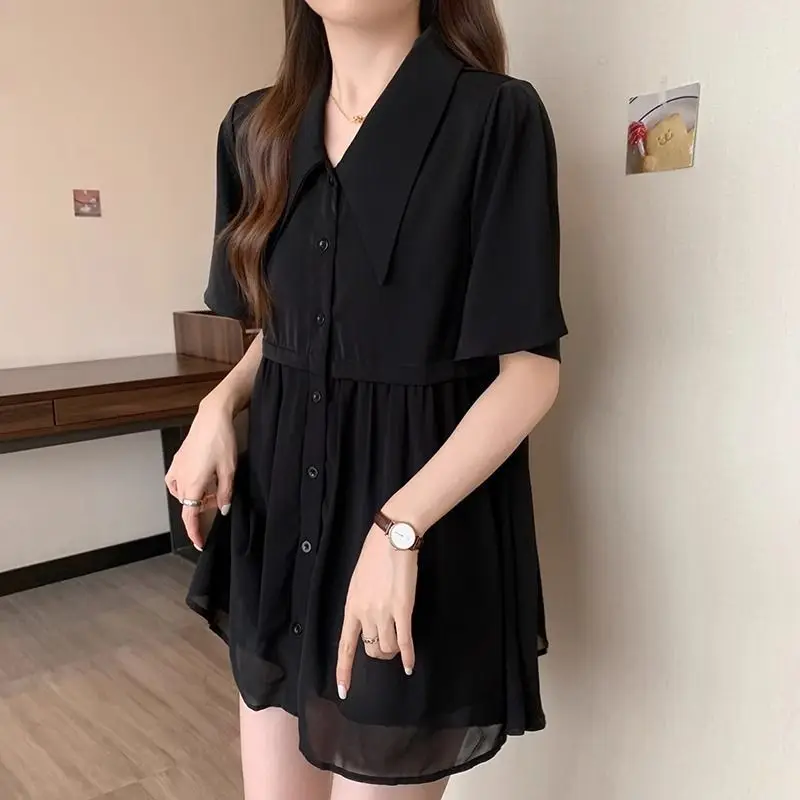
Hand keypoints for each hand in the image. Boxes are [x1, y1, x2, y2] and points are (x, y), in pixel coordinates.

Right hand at [164, 395, 236, 550]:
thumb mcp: (229, 471)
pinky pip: (177, 481)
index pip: (190, 517)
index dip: (195, 533)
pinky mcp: (177, 459)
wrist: (212, 417)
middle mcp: (180, 479)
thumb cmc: (221, 442)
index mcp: (192, 485)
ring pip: (183, 494)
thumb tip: (223, 510)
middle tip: (220, 501)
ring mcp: (176, 468)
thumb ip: (225, 494)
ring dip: (197, 496)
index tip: (200, 543)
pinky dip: (187, 486)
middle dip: (203, 509)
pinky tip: (199, 480)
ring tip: (214, 488)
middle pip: (188, 505)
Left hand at [336, 524, 417, 698]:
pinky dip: (408, 656)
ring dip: (393, 651)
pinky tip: (410, 666)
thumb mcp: (358, 582)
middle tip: (387, 646)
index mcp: (351, 607)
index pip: (345, 646)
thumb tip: (367, 621)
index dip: (345, 670)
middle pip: (371, 649)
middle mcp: (365, 614)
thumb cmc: (374, 556)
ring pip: (387, 647)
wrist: (392, 539)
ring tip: (399, 645)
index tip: (344, 691)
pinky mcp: (403, 609)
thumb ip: (360, 604)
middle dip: (379, 652)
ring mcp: (384, 613)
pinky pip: (404, 641)